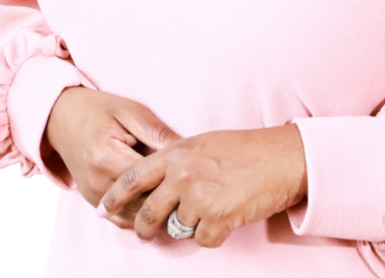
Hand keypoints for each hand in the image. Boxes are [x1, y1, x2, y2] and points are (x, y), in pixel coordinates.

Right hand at [44, 87, 181, 229]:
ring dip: (156, 210)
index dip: (174, 178)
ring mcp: (92, 196)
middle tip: (193, 189)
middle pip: (143, 202)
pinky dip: (141, 214)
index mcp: (106, 157)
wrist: (61, 117)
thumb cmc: (99, 110)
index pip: (149, 180)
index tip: (194, 173)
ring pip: (134, 217)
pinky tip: (158, 202)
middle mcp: (97, 183)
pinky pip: (122, 219)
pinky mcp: (93, 202)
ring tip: (180, 197)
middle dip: (169, 197)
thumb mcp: (131, 111)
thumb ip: (156, 133)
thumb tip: (186, 149)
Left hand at [98, 125, 307, 246]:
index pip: (133, 176)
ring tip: (214, 207)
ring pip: (177, 228)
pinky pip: (202, 239)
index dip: (115, 196)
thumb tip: (158, 181)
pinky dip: (214, 233)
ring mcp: (199, 197)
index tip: (103, 209)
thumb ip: (178, 160)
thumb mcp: (205, 144)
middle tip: (145, 232)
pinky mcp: (217, 218)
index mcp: (177, 152)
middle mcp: (183, 174)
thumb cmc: (247, 149)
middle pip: (148, 212)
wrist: (282, 158)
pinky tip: (229, 215)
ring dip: (192, 225)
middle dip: (144, 227)